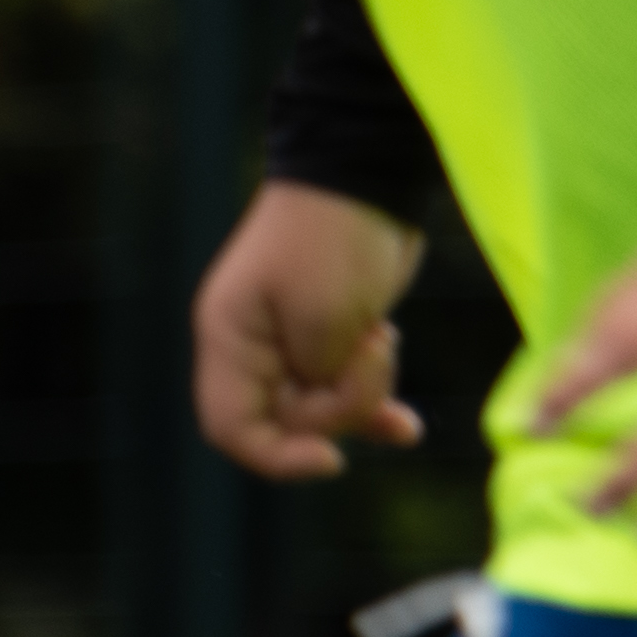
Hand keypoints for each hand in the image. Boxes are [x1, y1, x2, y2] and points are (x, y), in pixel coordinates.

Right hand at [190, 181, 428, 483]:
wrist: (361, 179)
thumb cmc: (332, 241)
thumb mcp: (325, 319)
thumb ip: (320, 381)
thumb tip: (329, 424)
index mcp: (230, 340)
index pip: (231, 428)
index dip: (278, 457)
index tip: (334, 458)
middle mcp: (252, 350)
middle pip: (290, 421)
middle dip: (343, 404)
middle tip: (374, 348)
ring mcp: (290, 346)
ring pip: (324, 410)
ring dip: (366, 394)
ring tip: (384, 337)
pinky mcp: (329, 340)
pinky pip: (346, 393)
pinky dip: (376, 407)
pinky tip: (406, 425)